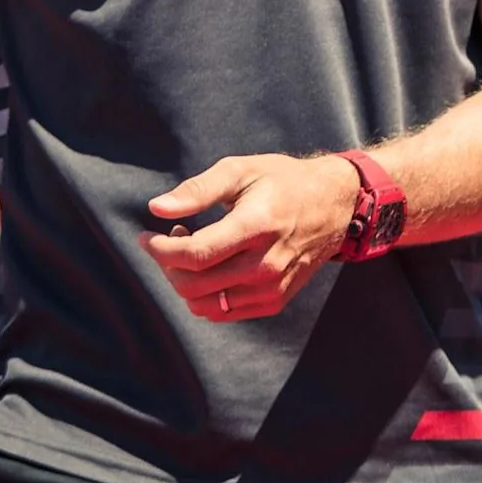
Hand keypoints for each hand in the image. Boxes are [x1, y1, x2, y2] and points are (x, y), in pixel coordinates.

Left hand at [143, 151, 362, 321]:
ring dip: (184, 282)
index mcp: (257, 226)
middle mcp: (266, 263)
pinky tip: (212, 268)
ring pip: (204, 305)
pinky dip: (205, 295)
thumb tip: (156, 208)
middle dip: (168, 265)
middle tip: (172, 239)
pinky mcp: (275, 301)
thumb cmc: (283, 182)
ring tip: (192, 253)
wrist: (335, 206)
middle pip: (193, 285)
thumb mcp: (241, 170)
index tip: (146, 237)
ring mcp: (272, 287)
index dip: (160, 249)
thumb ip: (197, 189)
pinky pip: (223, 312)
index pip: (195, 255)